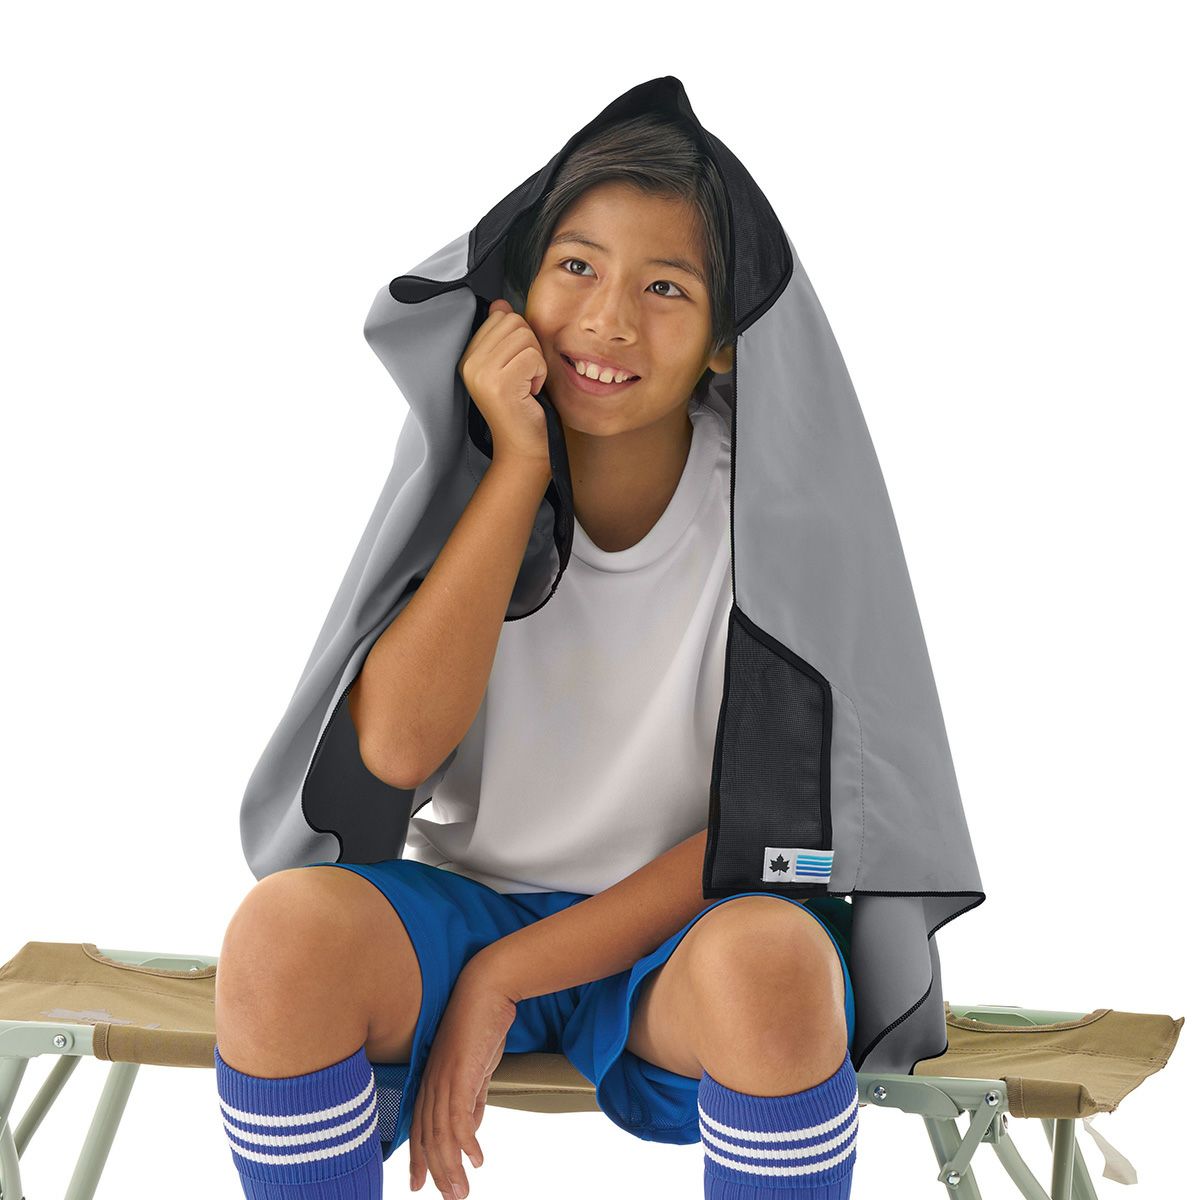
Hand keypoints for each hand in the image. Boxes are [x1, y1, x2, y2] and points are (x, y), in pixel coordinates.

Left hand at [409, 961, 518, 1197]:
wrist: (488, 988)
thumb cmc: (482, 1024)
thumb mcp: (478, 1068)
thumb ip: (472, 1098)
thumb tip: (472, 1129)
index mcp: (432, 1080)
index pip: (421, 1128)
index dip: (419, 1159)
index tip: (421, 1186)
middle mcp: (431, 1082)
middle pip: (427, 1137)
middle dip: (436, 1172)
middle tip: (451, 1198)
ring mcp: (442, 1077)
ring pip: (440, 1134)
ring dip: (451, 1166)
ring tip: (462, 1191)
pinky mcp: (459, 1073)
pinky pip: (458, 1117)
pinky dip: (466, 1142)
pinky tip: (476, 1158)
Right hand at [457, 297, 550, 469]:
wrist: (523, 449)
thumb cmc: (522, 410)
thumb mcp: (511, 367)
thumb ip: (504, 335)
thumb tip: (500, 304)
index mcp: (468, 357)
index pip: (500, 315)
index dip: (520, 338)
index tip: (517, 367)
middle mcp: (470, 364)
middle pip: (514, 321)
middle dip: (530, 346)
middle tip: (525, 377)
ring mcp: (482, 374)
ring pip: (525, 337)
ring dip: (537, 361)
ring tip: (527, 385)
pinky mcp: (499, 384)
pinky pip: (533, 357)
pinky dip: (540, 374)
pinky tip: (531, 393)